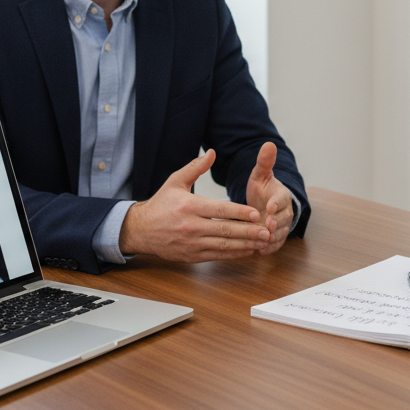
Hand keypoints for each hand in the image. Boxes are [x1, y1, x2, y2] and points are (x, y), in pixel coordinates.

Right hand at [119, 150, 271, 261]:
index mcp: (189, 206)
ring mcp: (192, 243)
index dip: (239, 212)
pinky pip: (217, 255)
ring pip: (224, 245)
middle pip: (225, 230)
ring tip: (263, 242)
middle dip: (248, 231)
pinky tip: (248, 250)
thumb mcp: (175, 181)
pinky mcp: (192, 256)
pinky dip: (234, 254)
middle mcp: (191, 226)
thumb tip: (212, 153)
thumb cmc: (161, 204)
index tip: (256, 213)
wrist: (141, 230)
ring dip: (245, 244)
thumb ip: (195, 168)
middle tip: (267, 231)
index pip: (219, 210)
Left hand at [245, 142, 293, 254]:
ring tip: (261, 242)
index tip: (269, 207)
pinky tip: (260, 251)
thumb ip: (264, 162)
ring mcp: (282, 226)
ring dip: (272, 238)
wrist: (264, 204)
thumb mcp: (260, 175)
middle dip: (275, 223)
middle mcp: (285, 212)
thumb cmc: (262, 189)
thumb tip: (268, 144)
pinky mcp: (277, 237)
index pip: (281, 199)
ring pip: (280, 233)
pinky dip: (269, 248)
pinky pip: (276, 244)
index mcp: (281, 195)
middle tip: (266, 226)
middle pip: (283, 219)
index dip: (276, 203)